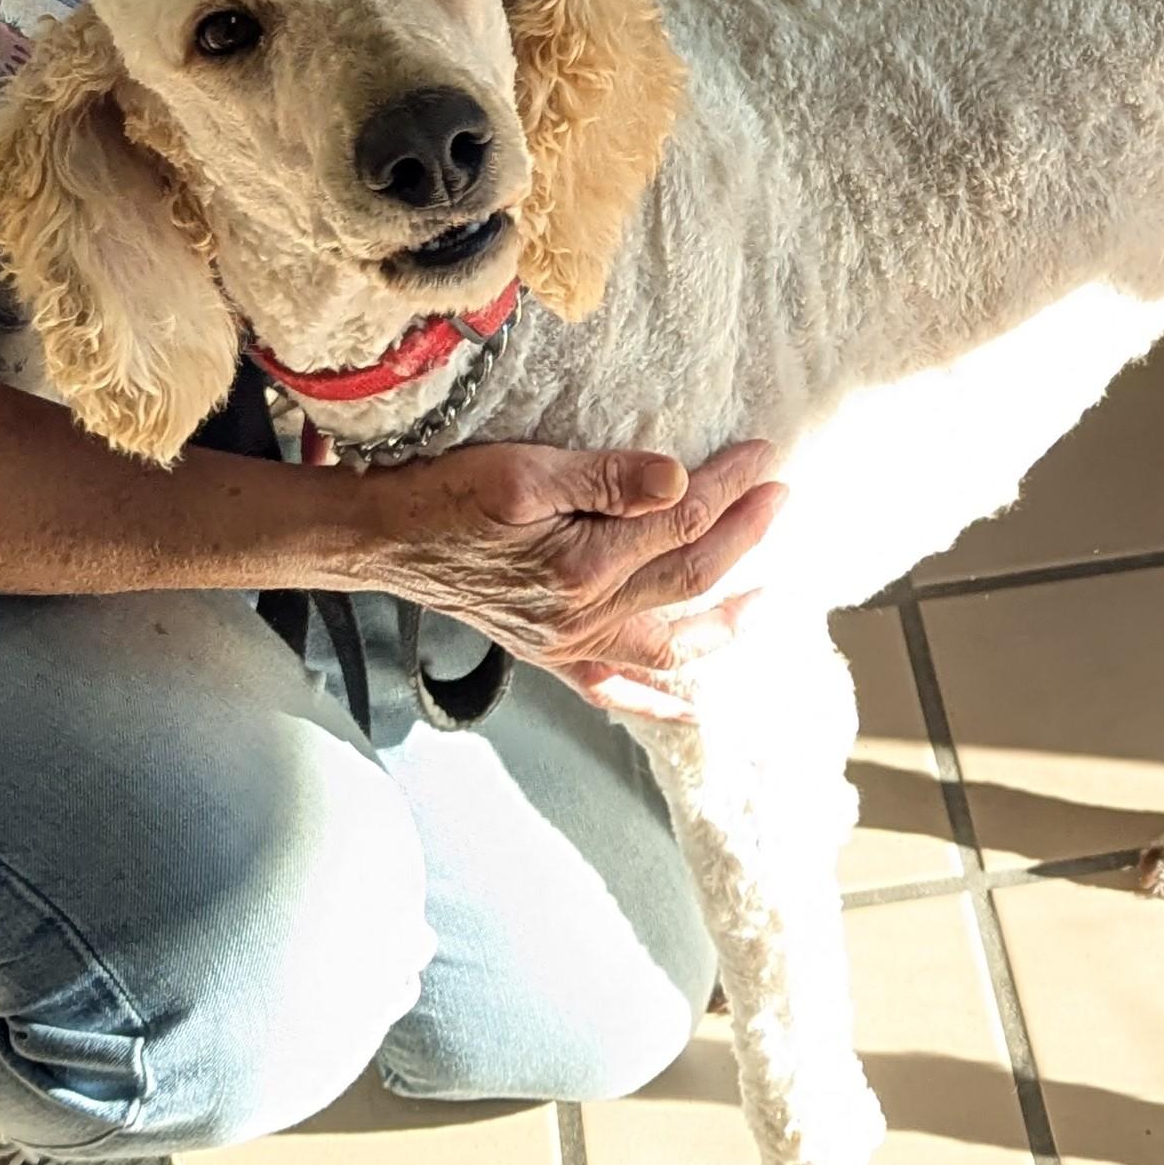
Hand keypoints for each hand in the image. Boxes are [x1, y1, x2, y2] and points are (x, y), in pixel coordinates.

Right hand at [356, 438, 786, 718]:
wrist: (380, 538)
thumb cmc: (445, 493)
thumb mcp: (523, 468)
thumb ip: (605, 477)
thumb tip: (679, 481)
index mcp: (583, 565)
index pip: (681, 523)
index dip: (730, 489)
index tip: (763, 457)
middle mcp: (582, 617)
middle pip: (687, 578)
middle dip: (744, 538)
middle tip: (783, 499)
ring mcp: (565, 643)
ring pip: (667, 644)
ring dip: (723, 625)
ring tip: (767, 601)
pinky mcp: (546, 652)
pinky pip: (611, 688)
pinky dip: (654, 699)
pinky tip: (688, 707)